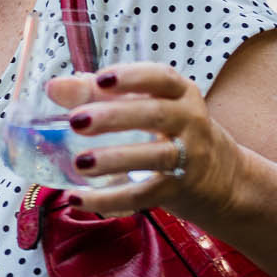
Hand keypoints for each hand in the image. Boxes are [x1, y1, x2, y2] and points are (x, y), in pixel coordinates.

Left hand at [45, 63, 245, 220]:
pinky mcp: (179, 190)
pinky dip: (109, 199)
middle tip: (76, 121)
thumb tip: (53, 88)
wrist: (223, 178)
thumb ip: (98, 95)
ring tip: (80, 163)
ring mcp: (188, 157)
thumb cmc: (171, 132)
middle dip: (114, 117)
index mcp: (180, 94)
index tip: (100, 80)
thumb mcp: (146, 107)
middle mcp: (190, 121)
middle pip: (154, 115)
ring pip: (154, 156)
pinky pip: (143, 195)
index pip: (161, 78)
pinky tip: (77, 198)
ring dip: (115, 159)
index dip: (132, 77)